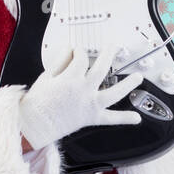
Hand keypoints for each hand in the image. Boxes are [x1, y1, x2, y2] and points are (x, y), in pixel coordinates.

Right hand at [18, 45, 140, 149]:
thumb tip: (68, 50)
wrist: (35, 126)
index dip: (79, 51)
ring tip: (139, 77)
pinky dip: (124, 119)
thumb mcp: (45, 78)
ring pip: (114, 92)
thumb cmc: (37, 104)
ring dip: (128, 84)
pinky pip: (111, 119)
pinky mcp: (92, 117)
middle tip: (114, 47)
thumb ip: (60, 62)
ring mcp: (91, 104)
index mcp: (71, 78)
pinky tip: (137, 118)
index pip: (81, 58)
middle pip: (102, 68)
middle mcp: (84, 90)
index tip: (78, 50)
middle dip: (109, 54)